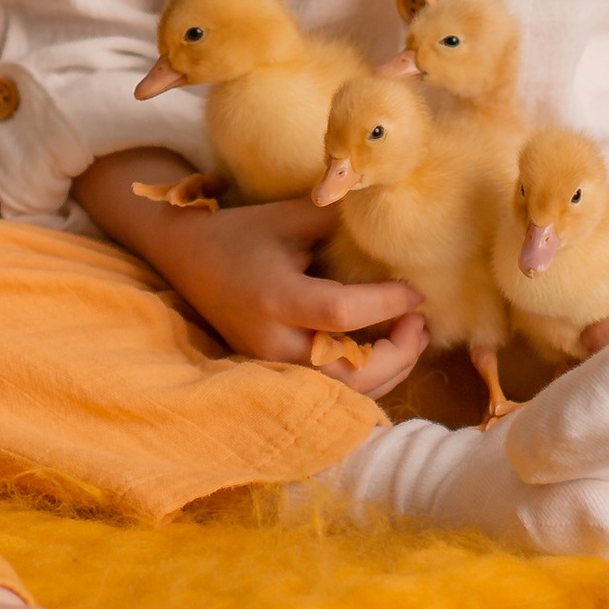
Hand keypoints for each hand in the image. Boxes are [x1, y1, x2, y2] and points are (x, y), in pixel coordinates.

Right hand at [74, 149, 428, 398]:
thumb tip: (394, 227)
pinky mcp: (277, 371)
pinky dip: (367, 374)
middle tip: (421, 321)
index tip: (416, 289)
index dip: (387, 304)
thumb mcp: (289, 217)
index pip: (343, 312)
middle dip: (399, 354)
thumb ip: (339, 223)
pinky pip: (332, 386)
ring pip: (347, 391)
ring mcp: (274, 363)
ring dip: (389, 368)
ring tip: (412, 334)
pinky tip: (385, 347)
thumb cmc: (242, 232)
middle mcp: (275, 341)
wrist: (187, 258)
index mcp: (276, 297)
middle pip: (352, 373)